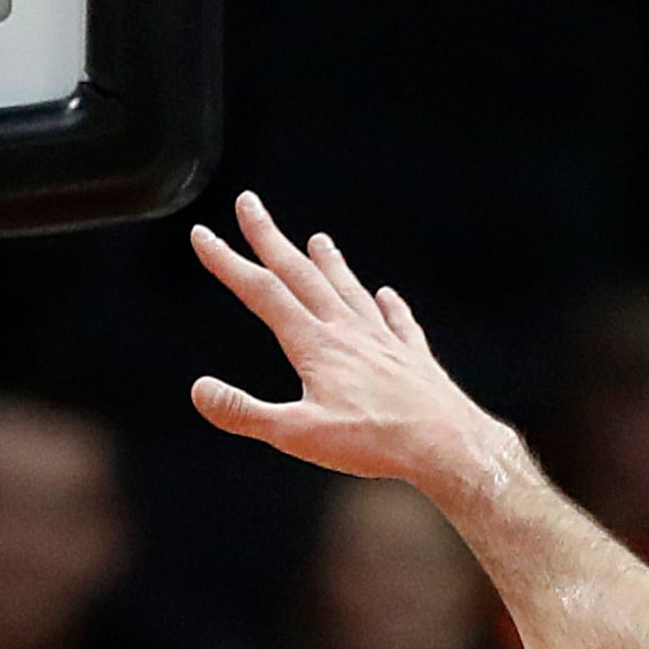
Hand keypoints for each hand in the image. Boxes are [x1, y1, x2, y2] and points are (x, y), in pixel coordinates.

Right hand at [186, 193, 502, 494]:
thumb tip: (200, 391)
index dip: (228, 262)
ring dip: (329, 264)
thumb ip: (245, 412)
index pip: (262, 293)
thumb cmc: (374, 442)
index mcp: (316, 345)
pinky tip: (387, 296)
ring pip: (350, 291)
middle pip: (302, 275)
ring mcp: (384, 342)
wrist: (447, 444)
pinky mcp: (414, 359)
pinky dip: (389, 306)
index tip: (204, 236)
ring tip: (319, 239)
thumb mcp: (297, 435)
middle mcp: (349, 332)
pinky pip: (398, 322)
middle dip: (270, 238)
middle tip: (251, 204)